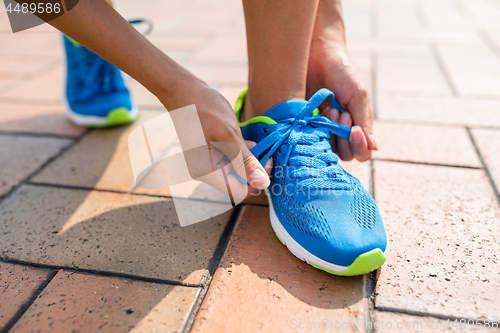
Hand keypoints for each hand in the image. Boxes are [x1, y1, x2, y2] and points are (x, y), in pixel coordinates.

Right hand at [158, 79, 270, 198]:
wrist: (185, 90)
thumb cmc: (204, 109)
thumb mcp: (229, 135)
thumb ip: (245, 161)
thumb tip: (262, 184)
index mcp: (206, 172)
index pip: (238, 192)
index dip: (256, 182)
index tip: (268, 164)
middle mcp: (206, 172)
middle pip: (238, 182)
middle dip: (254, 171)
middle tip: (268, 154)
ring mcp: (208, 162)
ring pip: (237, 171)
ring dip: (250, 161)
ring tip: (260, 146)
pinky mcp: (212, 153)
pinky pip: (232, 160)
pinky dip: (243, 153)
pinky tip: (249, 141)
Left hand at [306, 0, 376, 161]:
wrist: (318, 54)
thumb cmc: (342, 73)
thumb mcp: (357, 95)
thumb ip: (364, 120)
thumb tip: (375, 147)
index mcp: (356, 128)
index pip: (361, 153)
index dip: (359, 147)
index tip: (355, 130)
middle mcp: (338, 133)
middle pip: (344, 154)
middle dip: (343, 135)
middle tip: (340, 113)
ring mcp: (320, 131)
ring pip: (326, 149)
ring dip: (329, 132)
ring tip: (329, 110)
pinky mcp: (302, 125)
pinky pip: (307, 139)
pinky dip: (313, 129)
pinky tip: (317, 112)